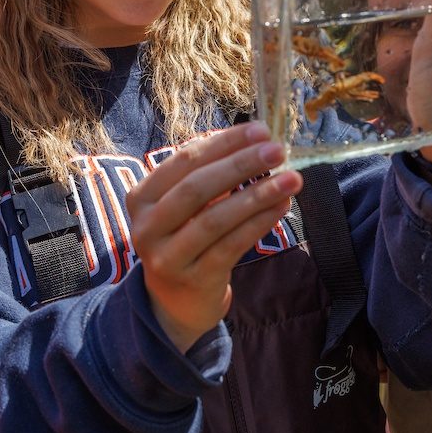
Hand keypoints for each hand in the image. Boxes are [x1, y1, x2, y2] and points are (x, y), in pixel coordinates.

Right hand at [126, 122, 300, 352]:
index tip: (260, 130)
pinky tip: (281, 207)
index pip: (185, 160)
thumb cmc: (185, 239)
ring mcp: (167, 256)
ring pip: (216, 218)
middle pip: (197, 187)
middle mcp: (146, 226)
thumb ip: (208, 175)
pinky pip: (232, 245)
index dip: (224, 143)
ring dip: (257, 195)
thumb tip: (256, 141)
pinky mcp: (193, 279)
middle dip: (241, 165)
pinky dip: (259, 223)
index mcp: (141, 197)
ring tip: (291, 179)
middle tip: (277, 151)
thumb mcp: (183, 207)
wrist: (175, 302)